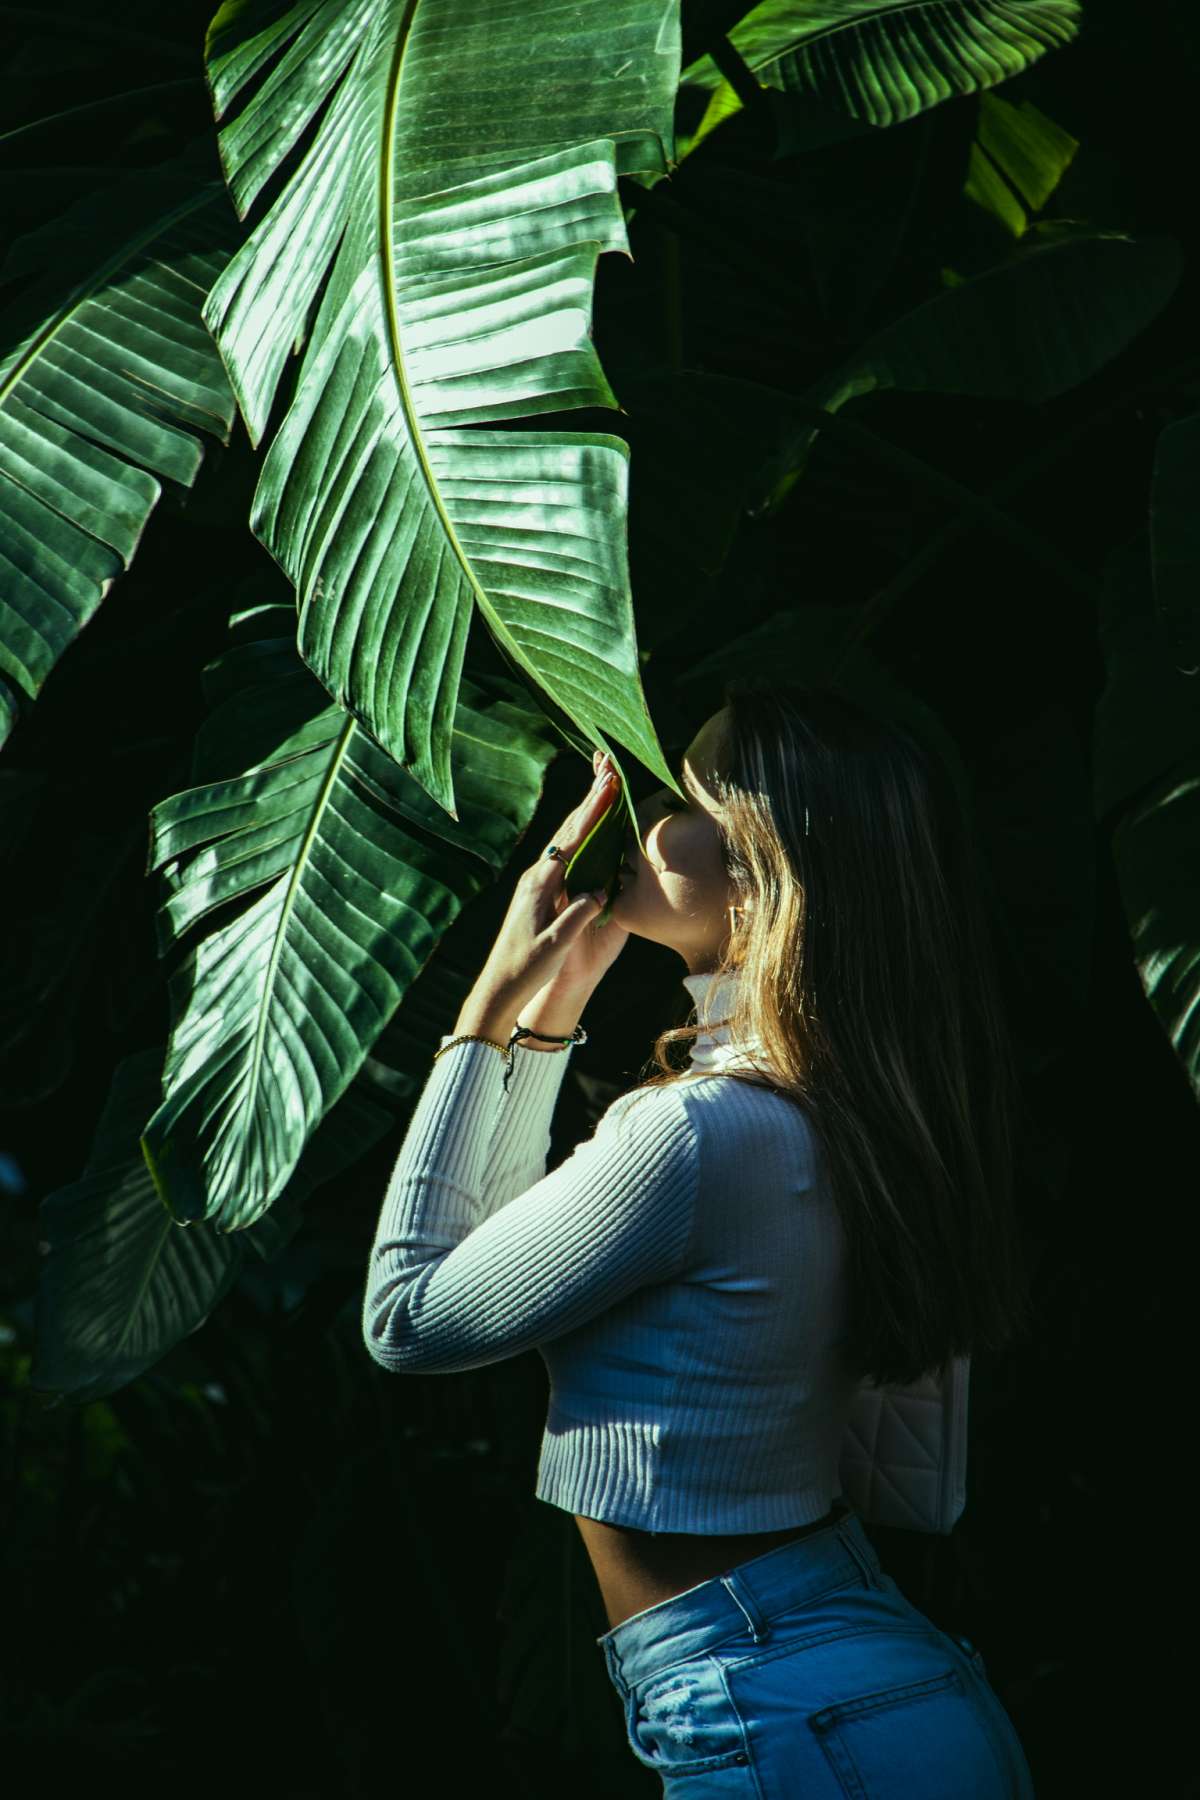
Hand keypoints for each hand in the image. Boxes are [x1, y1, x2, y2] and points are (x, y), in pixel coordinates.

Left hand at [467, 753, 629, 1020]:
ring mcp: (539, 881)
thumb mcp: (555, 944)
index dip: (593, 811)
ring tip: (603, 784)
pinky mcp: (543, 891)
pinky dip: (583, 833)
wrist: (501, 985)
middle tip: (608, 767)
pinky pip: (568, 854)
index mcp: (542, 883)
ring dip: (587, 810)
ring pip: (567, 837)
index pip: (573, 839)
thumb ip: (578, 914)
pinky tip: (592, 826)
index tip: (609, 784)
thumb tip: (600, 890)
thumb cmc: (528, 967)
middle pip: (569, 828)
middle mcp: (538, 875)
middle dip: (591, 797)